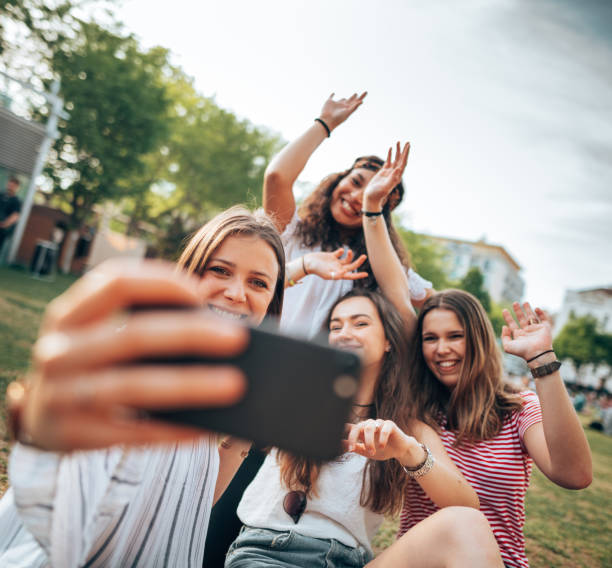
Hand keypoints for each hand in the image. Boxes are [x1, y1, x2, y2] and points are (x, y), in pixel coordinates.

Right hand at [16, 260, 248, 450]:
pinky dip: (171, 431)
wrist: (41, 420)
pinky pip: (129, 434)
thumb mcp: (99, 336)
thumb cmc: (92, 366)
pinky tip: (205, 428)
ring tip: (235, 384)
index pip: (115, 282)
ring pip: (132, 386)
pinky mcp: (68, 435)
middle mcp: (58, 350)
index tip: (200, 293)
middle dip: (191, 334)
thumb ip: (139, 324)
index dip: (161, 283)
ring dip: (189, 385)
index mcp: (68, 314)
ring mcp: (59, 395)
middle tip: (238, 338)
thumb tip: (216, 330)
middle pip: (132, 335)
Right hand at [304, 249, 367, 280]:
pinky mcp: (331, 256)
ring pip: (347, 259)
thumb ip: (336, 274)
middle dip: (358, 262)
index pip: (350, 276)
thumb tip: (345, 272)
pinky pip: (339, 253)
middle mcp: (338, 268)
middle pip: (351, 266)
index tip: (366, 274)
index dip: (358, 275)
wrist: (308, 263)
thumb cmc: (317, 269)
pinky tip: (340, 251)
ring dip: (350, 255)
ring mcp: (335, 262)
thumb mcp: (327, 273)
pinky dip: (341, 251)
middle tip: (364, 256)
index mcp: (338, 274)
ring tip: (349, 251)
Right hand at [319, 92, 366, 130]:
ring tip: (344, 98)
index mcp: (349, 108)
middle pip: (350, 100)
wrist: (327, 121)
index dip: (362, 97)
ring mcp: (337, 104)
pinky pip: (331, 97)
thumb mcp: (347, 112)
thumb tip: (361, 101)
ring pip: (342, 100)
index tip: (366, 92)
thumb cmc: (338, 118)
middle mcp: (343, 106)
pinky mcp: (330, 102)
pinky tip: (333, 93)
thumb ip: (354, 107)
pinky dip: (332, 95)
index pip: (357, 101)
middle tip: (356, 94)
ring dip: (344, 99)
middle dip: (354, 97)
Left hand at [344, 419, 423, 465]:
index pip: (351, 428)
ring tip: (372, 452)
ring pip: (369, 427)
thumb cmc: (382, 450)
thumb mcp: (367, 452)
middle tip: (353, 449)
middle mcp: (369, 424)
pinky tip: (382, 446)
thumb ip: (356, 447)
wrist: (400, 451)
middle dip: (353, 438)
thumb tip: (342, 443)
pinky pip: (383, 429)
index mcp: (362, 430)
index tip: (344, 445)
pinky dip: (381, 438)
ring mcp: (379, 423)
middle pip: (357, 426)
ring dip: (368, 441)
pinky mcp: (389, 424)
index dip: (345, 435)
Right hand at [363, 142, 408, 210]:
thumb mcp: (385, 187)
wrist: (372, 198)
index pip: (403, 163)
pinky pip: (388, 161)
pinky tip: (390, 149)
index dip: (406, 154)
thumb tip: (399, 169)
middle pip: (401, 160)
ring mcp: (389, 172)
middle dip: (404, 151)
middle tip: (407, 142)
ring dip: (397, 151)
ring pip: (395, 159)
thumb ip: (392, 178)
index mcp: (397, 176)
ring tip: (399, 142)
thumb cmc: (378, 194)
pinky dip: (390, 155)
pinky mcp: (383, 172)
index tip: (408, 146)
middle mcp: (395, 173)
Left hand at [501, 302, 553, 361]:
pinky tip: (536, 308)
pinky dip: (541, 313)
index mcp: (518, 335)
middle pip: (521, 318)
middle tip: (514, 303)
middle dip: (518, 311)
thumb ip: (504, 336)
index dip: (508, 317)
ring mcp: (535, 329)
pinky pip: (543, 319)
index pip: (512, 324)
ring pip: (531, 317)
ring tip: (525, 302)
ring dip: (528, 309)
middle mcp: (527, 332)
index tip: (504, 310)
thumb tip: (504, 326)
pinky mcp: (545, 328)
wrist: (537, 354)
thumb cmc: (522, 351)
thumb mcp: (508, 346)